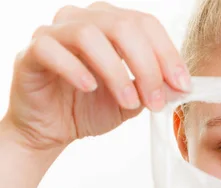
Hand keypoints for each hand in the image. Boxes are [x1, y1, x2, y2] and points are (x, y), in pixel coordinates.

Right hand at [2, 1, 189, 150]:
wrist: (53, 129)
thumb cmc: (91, 107)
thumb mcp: (133, 100)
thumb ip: (154, 89)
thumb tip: (180, 86)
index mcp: (112, 24)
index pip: (146, 25)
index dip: (168, 54)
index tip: (183, 86)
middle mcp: (84, 19)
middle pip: (123, 27)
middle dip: (147, 66)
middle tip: (156, 101)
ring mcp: (55, 32)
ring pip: (89, 35)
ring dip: (116, 72)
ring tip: (128, 102)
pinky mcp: (31, 51)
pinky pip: (51, 49)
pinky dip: (75, 69)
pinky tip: (89, 88)